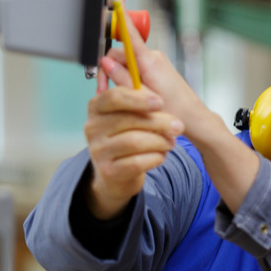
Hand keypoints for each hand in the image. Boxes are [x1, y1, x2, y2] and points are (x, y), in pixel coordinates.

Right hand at [84, 85, 184, 219]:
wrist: (117, 174)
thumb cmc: (127, 137)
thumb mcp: (131, 117)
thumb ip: (141, 106)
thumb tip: (159, 101)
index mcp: (97, 107)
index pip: (114, 97)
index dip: (139, 99)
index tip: (160, 102)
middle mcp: (92, 128)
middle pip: (130, 120)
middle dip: (160, 122)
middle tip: (178, 126)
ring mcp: (98, 151)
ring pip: (135, 142)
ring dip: (160, 142)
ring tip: (171, 143)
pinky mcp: (108, 171)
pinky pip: (138, 162)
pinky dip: (155, 158)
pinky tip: (160, 156)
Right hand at [97, 10, 202, 124]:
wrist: (194, 118)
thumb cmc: (174, 110)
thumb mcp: (142, 97)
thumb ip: (122, 79)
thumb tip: (105, 62)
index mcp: (149, 61)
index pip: (130, 34)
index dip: (121, 18)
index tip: (116, 1)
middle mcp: (153, 57)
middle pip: (120, 53)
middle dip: (109, 69)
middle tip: (104, 90)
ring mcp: (156, 62)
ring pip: (127, 62)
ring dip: (118, 76)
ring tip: (120, 97)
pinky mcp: (157, 68)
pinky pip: (136, 67)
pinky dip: (128, 77)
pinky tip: (130, 93)